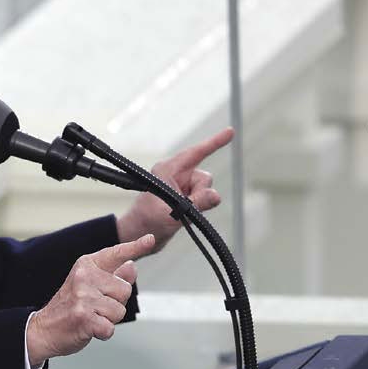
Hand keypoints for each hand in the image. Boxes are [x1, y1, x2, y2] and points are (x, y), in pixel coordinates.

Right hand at [26, 235, 156, 365]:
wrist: (42, 330)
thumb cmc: (69, 307)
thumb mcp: (89, 286)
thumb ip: (113, 275)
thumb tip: (133, 265)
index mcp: (86, 265)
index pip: (115, 254)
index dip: (135, 247)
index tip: (150, 239)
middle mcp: (84, 276)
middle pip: (125, 289)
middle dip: (115, 303)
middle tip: (94, 307)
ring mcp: (83, 296)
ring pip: (119, 311)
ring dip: (108, 320)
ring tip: (90, 317)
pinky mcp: (83, 317)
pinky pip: (110, 328)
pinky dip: (103, 333)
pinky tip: (88, 329)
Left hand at [115, 127, 233, 250]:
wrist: (137, 236)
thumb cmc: (147, 223)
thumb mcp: (172, 214)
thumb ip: (195, 204)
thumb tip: (216, 196)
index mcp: (167, 170)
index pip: (195, 153)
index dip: (214, 142)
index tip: (230, 131)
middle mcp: (175, 174)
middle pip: (204, 178)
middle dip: (200, 195)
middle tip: (184, 209)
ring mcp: (180, 186)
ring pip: (205, 191)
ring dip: (198, 204)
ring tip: (179, 215)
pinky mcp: (184, 197)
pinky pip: (202, 200)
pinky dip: (197, 209)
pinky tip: (182, 217)